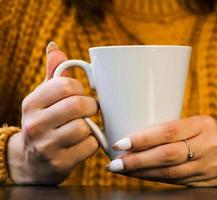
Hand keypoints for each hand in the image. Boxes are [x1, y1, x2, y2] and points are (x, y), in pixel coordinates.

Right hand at [7, 43, 98, 184]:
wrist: (32, 162)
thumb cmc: (45, 123)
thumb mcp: (44, 99)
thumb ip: (53, 74)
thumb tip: (55, 47)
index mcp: (32, 103)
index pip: (66, 85)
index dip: (80, 89)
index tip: (80, 94)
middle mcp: (35, 124)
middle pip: (78, 106)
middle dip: (91, 106)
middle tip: (91, 110)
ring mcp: (46, 146)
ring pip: (85, 127)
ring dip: (91, 126)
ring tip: (85, 127)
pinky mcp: (59, 163)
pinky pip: (89, 146)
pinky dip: (92, 143)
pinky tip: (83, 143)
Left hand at [106, 116, 216, 186]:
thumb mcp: (200, 125)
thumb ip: (175, 129)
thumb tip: (139, 136)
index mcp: (204, 125)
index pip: (169, 131)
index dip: (143, 138)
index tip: (122, 142)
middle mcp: (208, 146)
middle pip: (167, 155)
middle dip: (138, 160)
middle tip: (116, 161)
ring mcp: (207, 167)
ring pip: (169, 172)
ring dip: (142, 172)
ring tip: (122, 169)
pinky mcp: (204, 184)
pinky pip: (174, 182)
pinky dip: (154, 179)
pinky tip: (140, 176)